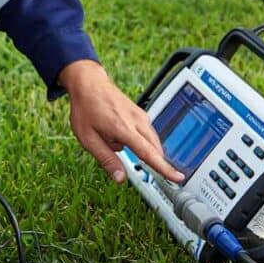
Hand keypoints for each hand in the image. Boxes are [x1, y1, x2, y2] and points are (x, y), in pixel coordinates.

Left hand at [58, 60, 184, 184]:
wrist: (88, 84)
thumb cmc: (86, 109)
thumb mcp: (88, 139)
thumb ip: (106, 159)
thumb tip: (120, 178)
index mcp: (124, 128)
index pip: (149, 153)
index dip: (164, 168)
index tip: (178, 177)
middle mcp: (137, 121)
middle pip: (154, 149)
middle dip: (144, 158)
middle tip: (120, 151)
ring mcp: (141, 116)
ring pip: (149, 142)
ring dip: (137, 147)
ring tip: (109, 135)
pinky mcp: (141, 114)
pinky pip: (145, 133)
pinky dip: (135, 139)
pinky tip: (116, 131)